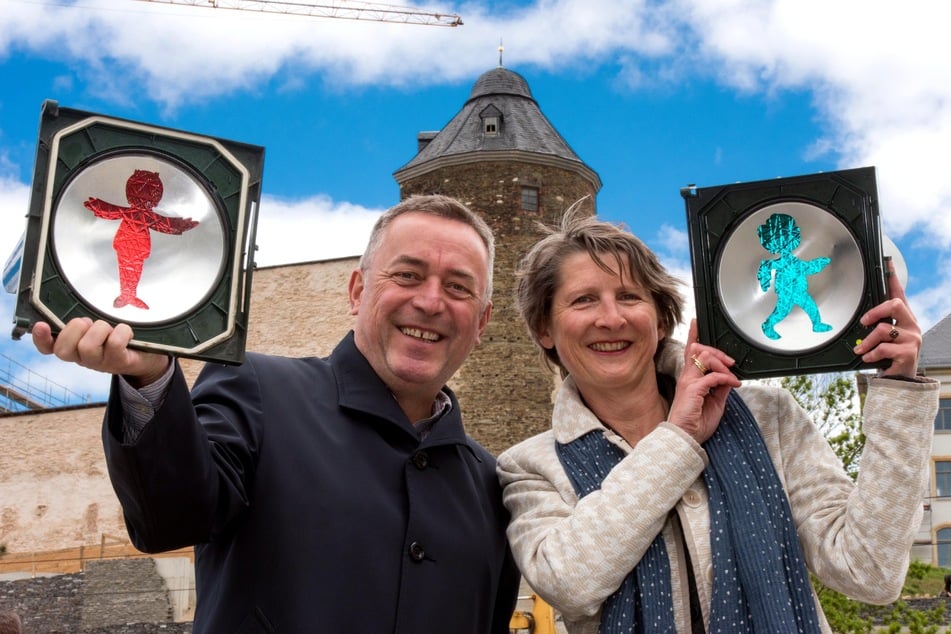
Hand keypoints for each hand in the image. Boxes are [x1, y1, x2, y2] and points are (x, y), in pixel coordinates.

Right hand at [31, 318, 170, 386]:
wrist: (148, 356)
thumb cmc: (119, 338)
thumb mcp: (98, 328)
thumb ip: (84, 321)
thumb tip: (76, 308)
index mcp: (74, 347)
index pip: (48, 348)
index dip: (41, 339)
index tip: (41, 325)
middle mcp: (83, 358)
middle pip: (64, 349)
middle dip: (74, 329)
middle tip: (90, 323)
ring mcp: (101, 363)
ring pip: (87, 347)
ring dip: (100, 330)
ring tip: (110, 329)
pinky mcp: (120, 362)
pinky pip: (114, 344)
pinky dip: (122, 332)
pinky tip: (127, 332)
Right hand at [667, 320, 741, 443]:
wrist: (686, 437)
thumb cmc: (695, 423)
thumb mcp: (715, 403)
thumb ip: (720, 388)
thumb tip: (729, 378)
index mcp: (690, 379)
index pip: (691, 352)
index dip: (694, 336)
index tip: (696, 323)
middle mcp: (687, 377)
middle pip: (700, 350)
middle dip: (718, 351)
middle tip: (731, 362)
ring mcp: (689, 381)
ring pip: (705, 357)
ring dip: (722, 364)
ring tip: (732, 376)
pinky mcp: (693, 388)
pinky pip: (713, 375)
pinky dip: (726, 378)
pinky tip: (733, 384)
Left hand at [853, 258, 921, 376]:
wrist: (899, 379)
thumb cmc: (889, 355)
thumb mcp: (884, 337)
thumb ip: (878, 324)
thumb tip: (861, 317)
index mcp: (905, 318)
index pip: (900, 294)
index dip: (893, 279)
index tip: (888, 263)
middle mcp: (911, 325)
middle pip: (895, 305)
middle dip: (875, 312)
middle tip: (864, 322)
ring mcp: (912, 339)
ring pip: (882, 330)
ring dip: (866, 341)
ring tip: (861, 350)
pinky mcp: (908, 353)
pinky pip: (882, 348)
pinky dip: (870, 354)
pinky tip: (867, 358)